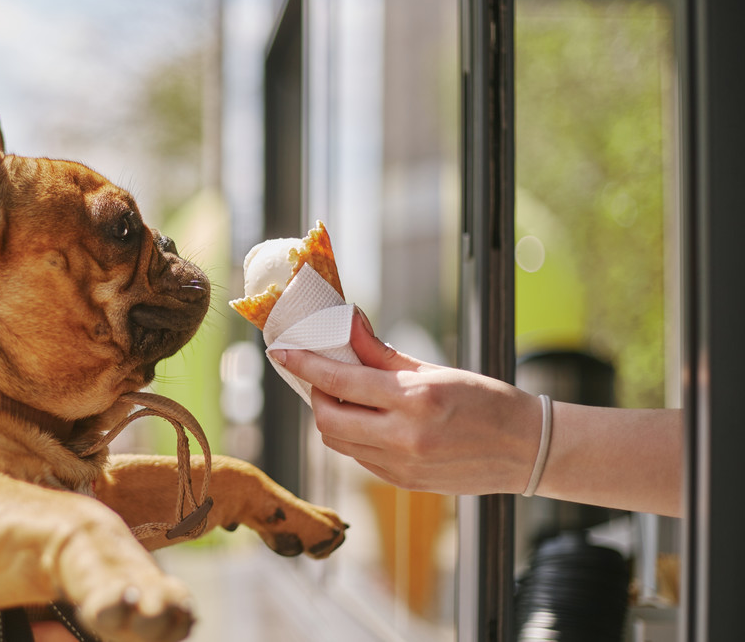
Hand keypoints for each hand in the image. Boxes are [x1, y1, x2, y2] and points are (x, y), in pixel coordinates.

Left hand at [272, 308, 541, 495]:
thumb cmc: (484, 400)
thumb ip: (381, 353)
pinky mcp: (403, 483)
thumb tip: (346, 325)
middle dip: (316, 393)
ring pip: (338, 441)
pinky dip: (353, 436)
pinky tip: (367, 420)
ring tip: (344, 396)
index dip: (305, 364)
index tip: (282, 351)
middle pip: (328, 418)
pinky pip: (359, 458)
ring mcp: (401, 465)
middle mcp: (404, 437)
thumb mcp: (433, 368)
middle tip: (323, 375)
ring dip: (331, 416)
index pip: (341, 381)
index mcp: (414, 399)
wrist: (525, 449)